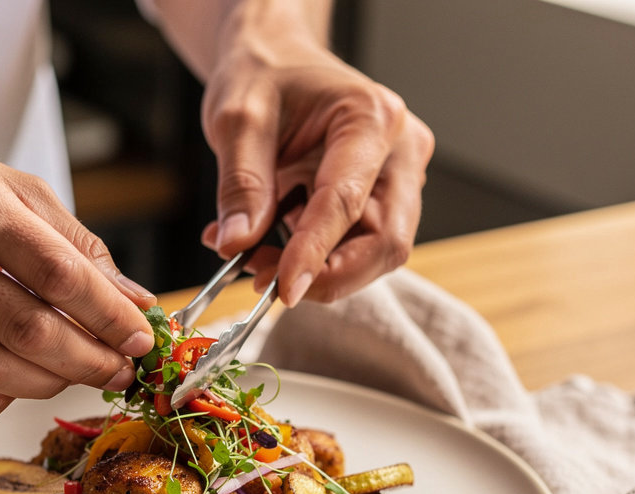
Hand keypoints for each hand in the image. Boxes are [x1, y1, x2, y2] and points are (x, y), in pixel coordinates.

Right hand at [0, 134, 155, 416]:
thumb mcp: (7, 185)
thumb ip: (74, 242)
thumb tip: (133, 300)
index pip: (58, 274)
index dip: (110, 316)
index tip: (140, 338)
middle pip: (28, 330)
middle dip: (89, 360)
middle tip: (119, 369)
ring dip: (49, 383)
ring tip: (77, 375)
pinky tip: (16, 387)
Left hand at [199, 39, 433, 306]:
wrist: (277, 62)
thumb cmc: (265, 77)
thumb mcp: (237, 119)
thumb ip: (240, 183)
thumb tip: (236, 244)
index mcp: (371, 118)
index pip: (346, 202)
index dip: (314, 254)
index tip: (282, 290)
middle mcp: (398, 153)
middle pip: (384, 243)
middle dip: (326, 276)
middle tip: (261, 281)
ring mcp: (396, 182)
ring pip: (373, 255)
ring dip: (315, 273)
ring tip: (252, 257)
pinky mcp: (381, 204)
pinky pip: (355, 251)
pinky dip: (310, 263)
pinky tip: (265, 249)